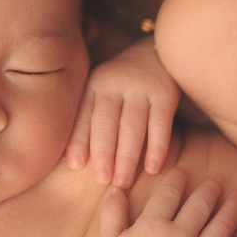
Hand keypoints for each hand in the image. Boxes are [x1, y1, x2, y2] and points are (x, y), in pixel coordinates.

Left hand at [71, 47, 180, 188]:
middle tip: (102, 180)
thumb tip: (70, 163)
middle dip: (103, 152)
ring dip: (127, 156)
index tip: (74, 165)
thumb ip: (86, 119)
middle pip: (106, 122)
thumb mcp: (99, 93)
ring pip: (132, 125)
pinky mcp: (166, 93)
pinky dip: (157, 147)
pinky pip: (160, 124)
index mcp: (95, 85)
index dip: (78, 140)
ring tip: (123, 182)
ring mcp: (141, 88)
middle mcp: (115, 84)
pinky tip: (153, 168)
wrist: (156, 53)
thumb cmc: (121, 86)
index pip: (83, 115)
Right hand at [93, 166, 236, 236]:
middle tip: (218, 180)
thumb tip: (116, 189)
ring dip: (232, 208)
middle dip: (210, 188)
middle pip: (200, 203)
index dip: (178, 179)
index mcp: (152, 225)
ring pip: (221, 225)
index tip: (184, 172)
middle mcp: (179, 236)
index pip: (169, 193)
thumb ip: (112, 214)